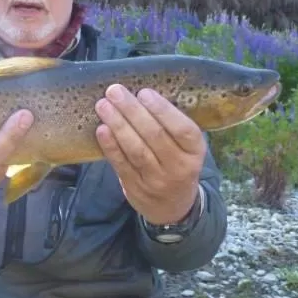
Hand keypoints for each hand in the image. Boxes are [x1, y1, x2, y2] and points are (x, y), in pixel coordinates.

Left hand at [95, 84, 205, 224]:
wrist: (173, 206)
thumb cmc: (177, 162)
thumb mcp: (186, 147)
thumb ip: (171, 124)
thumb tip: (140, 93)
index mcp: (195, 151)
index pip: (183, 129)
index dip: (162, 110)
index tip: (143, 92)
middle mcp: (179, 167)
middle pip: (155, 136)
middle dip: (132, 111)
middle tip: (115, 91)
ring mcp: (157, 181)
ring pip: (136, 150)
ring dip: (118, 125)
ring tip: (103, 105)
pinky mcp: (136, 189)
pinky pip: (121, 164)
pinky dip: (110, 146)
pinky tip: (102, 129)